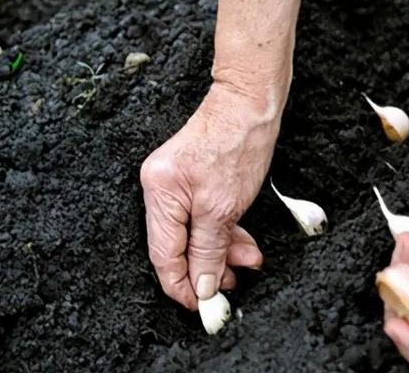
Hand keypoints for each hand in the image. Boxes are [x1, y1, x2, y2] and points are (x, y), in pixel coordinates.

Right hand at [140, 82, 282, 309]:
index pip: (163, 256)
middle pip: (178, 246)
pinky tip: (242, 242)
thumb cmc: (238, 143)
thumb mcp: (224, 208)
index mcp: (159, 194)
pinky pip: (202, 216)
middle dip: (207, 268)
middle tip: (232, 285)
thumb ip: (209, 250)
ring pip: (193, 233)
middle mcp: (159, 189)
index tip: (203, 306)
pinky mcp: (191, 180)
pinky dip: (222, 231)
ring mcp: (174, 184)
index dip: (181, 286)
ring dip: (221, 250)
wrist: (250, 102)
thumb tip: (202, 286)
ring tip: (248, 261)